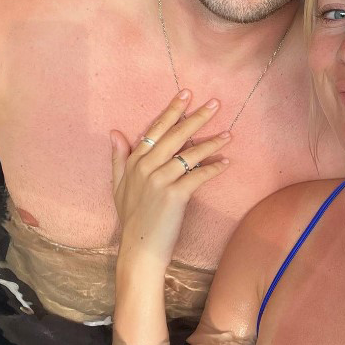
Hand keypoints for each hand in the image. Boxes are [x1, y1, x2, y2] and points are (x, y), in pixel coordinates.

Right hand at [111, 91, 230, 271]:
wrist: (139, 249)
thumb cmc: (132, 218)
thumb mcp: (118, 186)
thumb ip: (118, 158)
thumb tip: (114, 132)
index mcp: (134, 162)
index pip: (156, 129)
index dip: (172, 110)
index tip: (186, 94)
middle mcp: (146, 167)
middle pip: (175, 136)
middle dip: (196, 117)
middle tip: (215, 103)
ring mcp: (160, 181)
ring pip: (189, 155)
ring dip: (212, 143)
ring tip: (229, 134)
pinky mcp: (174, 196)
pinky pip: (198, 177)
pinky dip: (213, 170)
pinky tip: (226, 163)